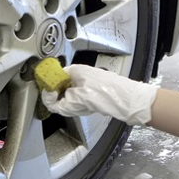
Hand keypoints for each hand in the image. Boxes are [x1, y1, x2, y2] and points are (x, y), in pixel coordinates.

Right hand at [41, 64, 157, 125]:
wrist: (129, 101)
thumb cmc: (107, 94)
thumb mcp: (77, 100)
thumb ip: (60, 103)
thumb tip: (52, 104)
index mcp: (74, 70)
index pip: (54, 76)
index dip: (49, 87)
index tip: (51, 98)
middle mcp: (80, 74)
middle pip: (61, 85)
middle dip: (60, 96)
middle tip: (66, 105)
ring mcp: (88, 82)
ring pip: (70, 93)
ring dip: (70, 101)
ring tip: (80, 106)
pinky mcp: (94, 90)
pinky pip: (80, 97)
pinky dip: (79, 104)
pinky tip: (87, 107)